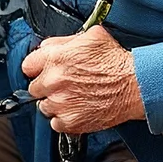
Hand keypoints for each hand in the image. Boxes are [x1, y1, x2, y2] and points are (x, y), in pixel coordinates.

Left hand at [20, 26, 145, 134]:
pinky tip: (77, 110)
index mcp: (56, 58)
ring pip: (44, 107)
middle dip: (46, 87)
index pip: (27, 66)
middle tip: (63, 86)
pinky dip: (64, 119)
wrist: (135, 85)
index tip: (42, 72)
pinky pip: (55, 124)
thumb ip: (62, 41)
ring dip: (55, 103)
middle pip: (34, 88)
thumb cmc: (116, 62)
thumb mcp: (89, 37)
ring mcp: (61, 103)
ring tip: (73, 98)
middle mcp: (54, 81)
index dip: (37, 69)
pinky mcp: (70, 121)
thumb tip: (47, 47)